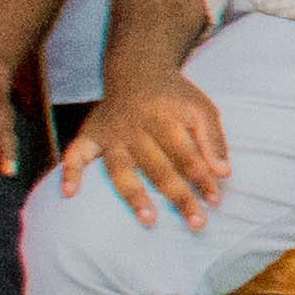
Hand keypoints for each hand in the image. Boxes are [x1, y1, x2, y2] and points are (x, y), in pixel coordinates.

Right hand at [66, 74, 228, 228]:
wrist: (137, 71)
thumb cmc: (175, 98)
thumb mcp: (201, 108)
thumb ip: (213, 140)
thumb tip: (225, 173)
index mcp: (165, 117)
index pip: (186, 153)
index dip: (202, 178)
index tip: (215, 201)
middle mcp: (136, 127)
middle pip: (158, 167)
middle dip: (178, 196)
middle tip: (196, 223)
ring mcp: (111, 133)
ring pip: (121, 169)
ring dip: (135, 195)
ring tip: (150, 220)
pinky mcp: (90, 134)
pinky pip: (75, 153)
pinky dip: (70, 172)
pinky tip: (69, 193)